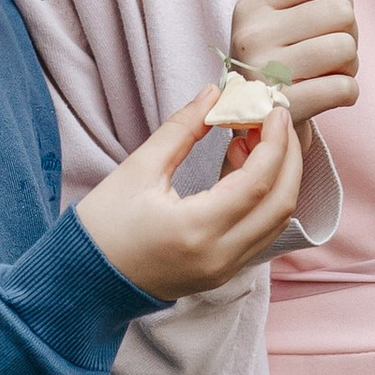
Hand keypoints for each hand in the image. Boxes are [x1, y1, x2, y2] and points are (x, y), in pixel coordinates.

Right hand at [75, 89, 304, 300]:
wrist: (86, 281)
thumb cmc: (104, 226)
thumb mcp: (139, 169)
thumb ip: (182, 129)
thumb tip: (214, 94)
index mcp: (196, 230)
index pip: (258, 182)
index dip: (274, 142)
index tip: (273, 110)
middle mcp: (219, 257)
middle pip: (281, 204)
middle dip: (287, 157)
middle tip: (274, 122)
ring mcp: (224, 270)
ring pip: (277, 221)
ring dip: (278, 178)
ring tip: (252, 141)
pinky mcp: (223, 273)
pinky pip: (261, 233)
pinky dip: (263, 199)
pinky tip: (242, 169)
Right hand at [224, 0, 357, 133]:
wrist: (255, 118)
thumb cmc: (277, 60)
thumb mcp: (275, 20)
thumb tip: (345, 4)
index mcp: (252, 6)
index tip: (327, 19)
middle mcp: (252, 36)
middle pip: (341, 12)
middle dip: (348, 32)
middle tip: (332, 50)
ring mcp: (265, 74)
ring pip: (346, 48)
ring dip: (350, 64)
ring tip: (330, 72)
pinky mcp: (284, 109)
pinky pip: (344, 88)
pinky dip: (348, 92)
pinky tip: (331, 94)